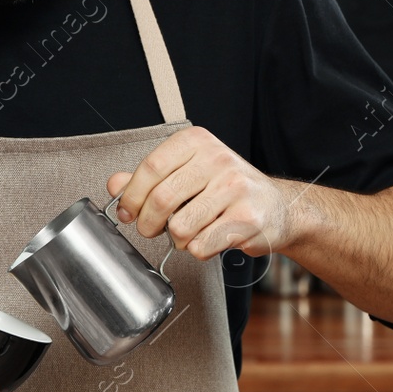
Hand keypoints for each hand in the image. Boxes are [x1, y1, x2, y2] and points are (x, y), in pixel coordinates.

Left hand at [107, 126, 297, 260]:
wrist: (277, 207)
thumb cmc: (225, 189)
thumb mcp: (186, 173)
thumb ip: (148, 178)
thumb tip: (115, 185)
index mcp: (197, 142)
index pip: (150, 168)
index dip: (131, 196)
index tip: (126, 212)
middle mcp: (218, 159)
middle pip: (161, 199)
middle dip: (148, 224)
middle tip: (151, 229)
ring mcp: (235, 188)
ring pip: (180, 228)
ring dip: (178, 240)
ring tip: (191, 231)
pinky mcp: (247, 219)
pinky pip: (202, 246)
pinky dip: (199, 250)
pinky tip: (212, 237)